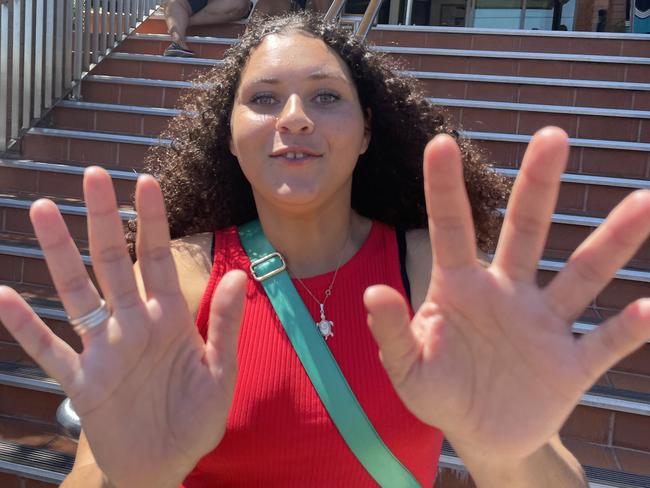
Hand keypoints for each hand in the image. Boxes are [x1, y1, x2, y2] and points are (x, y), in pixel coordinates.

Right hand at [0, 168, 246, 486]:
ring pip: (77, 292)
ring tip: (44, 211)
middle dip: (104, 220)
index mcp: (170, 318)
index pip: (159, 259)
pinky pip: (49, 350)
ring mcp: (104, 350)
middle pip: (114, 262)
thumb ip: (224, 322)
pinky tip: (4, 296)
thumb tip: (238, 273)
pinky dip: (26, 327)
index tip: (145, 180)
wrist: (167, 465)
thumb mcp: (222, 370)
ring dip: (60, 254)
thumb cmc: (197, 418)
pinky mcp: (82, 383)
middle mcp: (133, 324)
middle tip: (92, 175)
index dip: (153, 221)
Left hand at [364, 127, 649, 462]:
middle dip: (539, 185)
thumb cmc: (440, 394)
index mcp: (460, 289)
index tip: (438, 141)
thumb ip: (391, 332)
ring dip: (612, 242)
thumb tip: (372, 293)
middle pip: (526, 230)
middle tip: (552, 136)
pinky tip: (649, 308)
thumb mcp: (408, 368)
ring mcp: (542, 325)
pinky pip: (604, 342)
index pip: (450, 229)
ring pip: (581, 275)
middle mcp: (507, 293)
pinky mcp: (570, 364)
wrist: (482, 437)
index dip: (443, 188)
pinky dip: (628, 329)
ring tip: (643, 202)